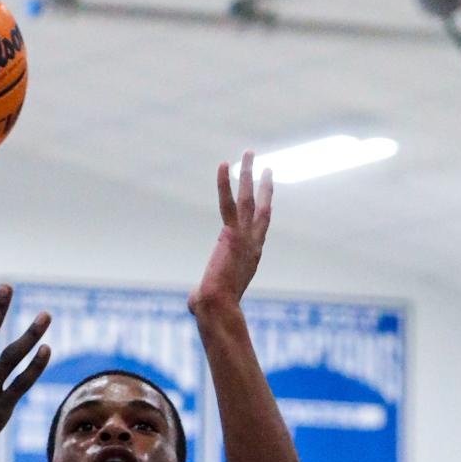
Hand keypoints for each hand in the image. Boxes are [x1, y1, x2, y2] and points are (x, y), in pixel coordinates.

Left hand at [188, 150, 272, 315]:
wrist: (219, 308)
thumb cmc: (214, 309)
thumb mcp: (209, 299)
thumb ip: (203, 295)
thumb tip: (193, 304)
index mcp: (252, 257)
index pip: (260, 228)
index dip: (264, 211)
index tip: (267, 197)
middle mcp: (253, 244)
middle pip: (262, 208)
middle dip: (264, 186)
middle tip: (266, 167)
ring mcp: (245, 238)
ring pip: (249, 199)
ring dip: (249, 174)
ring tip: (249, 152)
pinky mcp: (231, 235)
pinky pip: (227, 204)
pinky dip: (224, 184)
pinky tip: (223, 164)